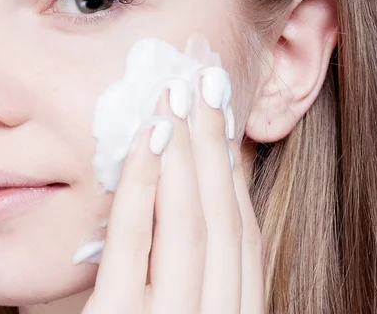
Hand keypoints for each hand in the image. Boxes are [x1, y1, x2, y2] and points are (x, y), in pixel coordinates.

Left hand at [83, 70, 263, 313]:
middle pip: (223, 220)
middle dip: (215, 145)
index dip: (233, 174)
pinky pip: (135, 241)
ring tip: (178, 94)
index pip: (242, 237)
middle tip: (208, 85)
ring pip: (188, 224)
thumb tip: (185, 191)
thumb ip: (178, 270)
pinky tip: (149, 137)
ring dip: (185, 151)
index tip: (223, 124)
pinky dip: (143, 184)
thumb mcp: (163, 308)